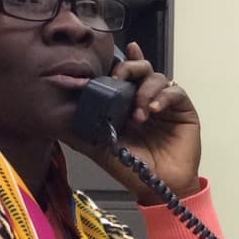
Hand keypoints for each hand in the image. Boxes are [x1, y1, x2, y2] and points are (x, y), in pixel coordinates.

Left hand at [74, 42, 202, 203]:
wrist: (159, 188)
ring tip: (140, 114)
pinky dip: (163, 97)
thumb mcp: (100, 148)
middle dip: (131, 67)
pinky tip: (153, 111)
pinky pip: (176, 92)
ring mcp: (166, 105)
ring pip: (158, 77)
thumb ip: (81, 132)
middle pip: (143, 69)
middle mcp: (147, 100)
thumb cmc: (132, 170)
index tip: (118, 50)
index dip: (123, 61)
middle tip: (120, 76)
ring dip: (145, 90)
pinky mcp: (183, 111)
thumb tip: (55, 119)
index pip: (125, 76)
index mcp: (127, 105)